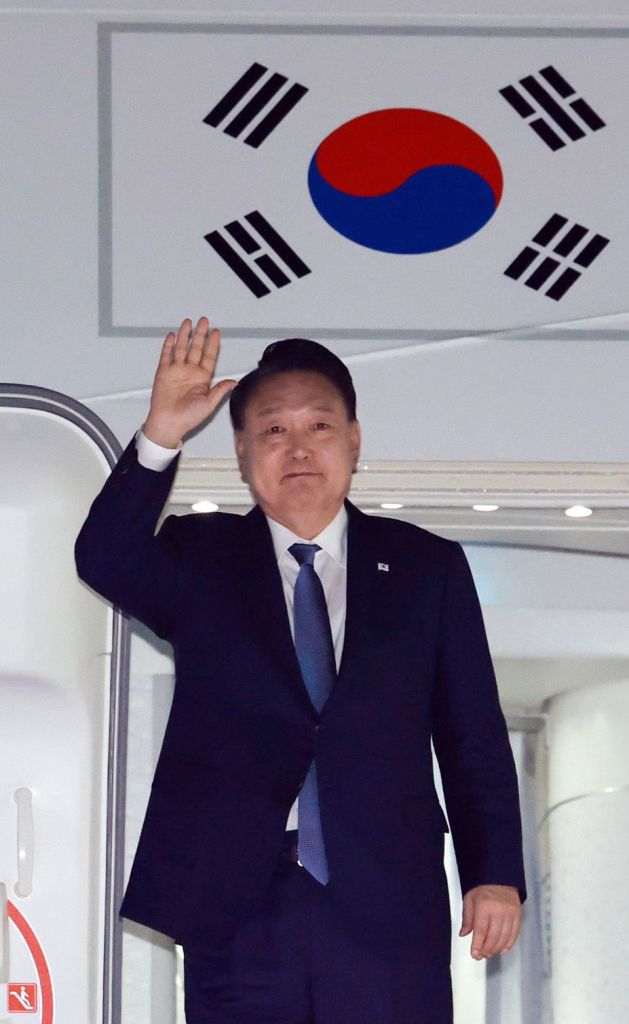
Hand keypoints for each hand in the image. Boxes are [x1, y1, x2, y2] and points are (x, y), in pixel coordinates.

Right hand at [143, 316, 237, 446]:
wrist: (169, 423)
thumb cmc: (189, 417)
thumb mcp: (209, 404)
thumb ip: (220, 390)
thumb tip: (234, 382)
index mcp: (202, 378)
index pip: (209, 356)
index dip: (213, 344)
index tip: (216, 332)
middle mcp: (190, 372)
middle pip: (196, 348)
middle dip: (200, 334)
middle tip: (204, 321)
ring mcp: (176, 371)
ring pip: (182, 348)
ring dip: (185, 335)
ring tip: (188, 322)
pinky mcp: (164, 373)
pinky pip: (166, 356)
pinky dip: (169, 345)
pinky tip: (173, 336)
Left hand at [459, 884, 521, 959]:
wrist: (499, 875)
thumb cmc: (482, 887)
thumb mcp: (469, 899)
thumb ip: (467, 918)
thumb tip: (463, 934)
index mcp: (484, 905)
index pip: (481, 930)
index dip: (478, 945)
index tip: (474, 954)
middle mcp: (499, 910)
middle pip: (493, 936)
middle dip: (487, 949)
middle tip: (481, 956)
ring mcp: (510, 913)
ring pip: (505, 937)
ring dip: (497, 948)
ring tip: (490, 953)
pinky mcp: (518, 914)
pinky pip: (515, 933)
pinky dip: (509, 944)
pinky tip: (502, 949)